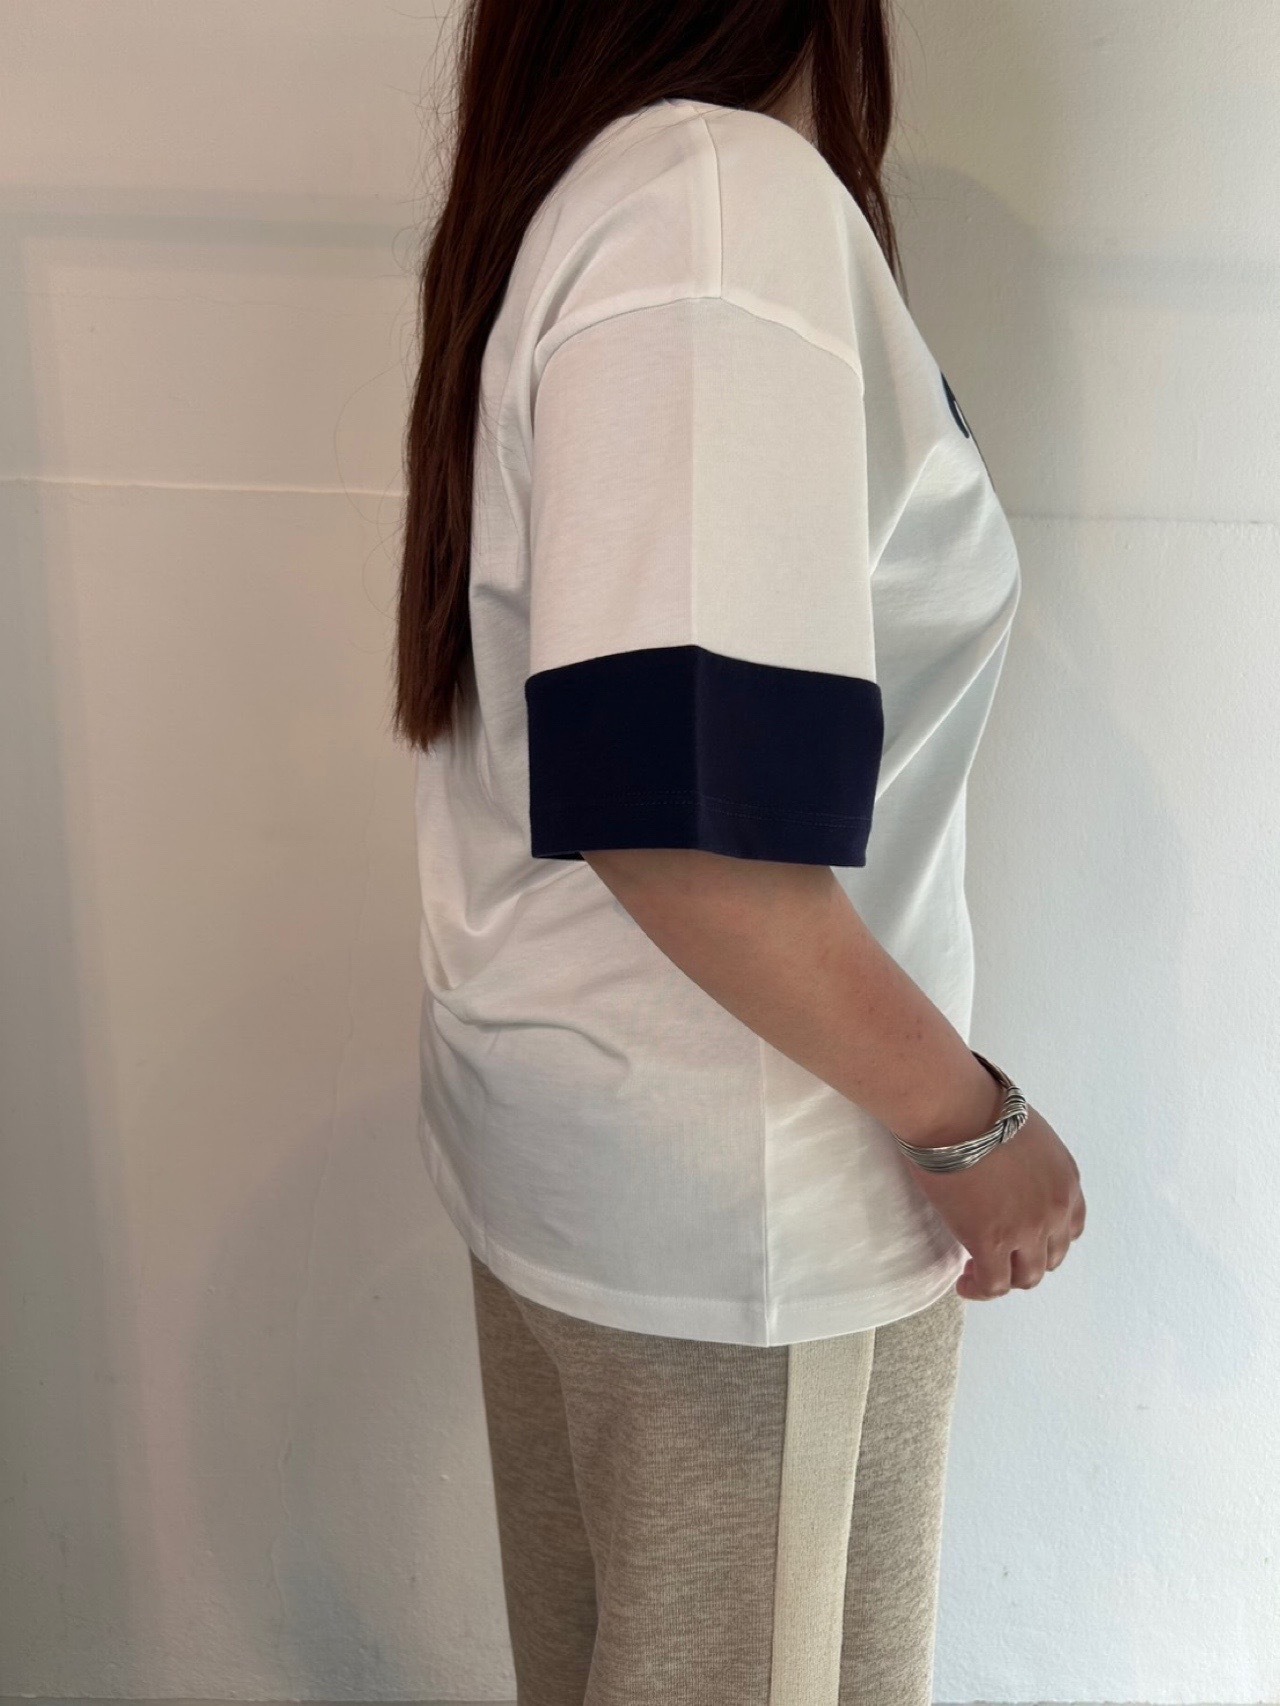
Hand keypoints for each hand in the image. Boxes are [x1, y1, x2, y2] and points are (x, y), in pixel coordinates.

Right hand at [909, 1107, 1085, 1299]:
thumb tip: (1006, 1176)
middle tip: (997, 1255)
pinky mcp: (993, 1242)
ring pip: (1027, 1276)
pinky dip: (981, 1290)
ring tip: (977, 1274)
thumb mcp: (1024, 1134)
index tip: (1022, 1239)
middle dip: (1026, 1260)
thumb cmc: (977, 1107)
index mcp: (1066, 1180)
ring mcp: (1027, 1229)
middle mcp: (1056, 1209)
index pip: (1070, 1228)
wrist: (954, 1110)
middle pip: (1051, 1256)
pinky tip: (965, 1284)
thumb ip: (1028, 1165)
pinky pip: (994, 1284)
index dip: (1046, 1240)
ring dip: (1005, 1278)